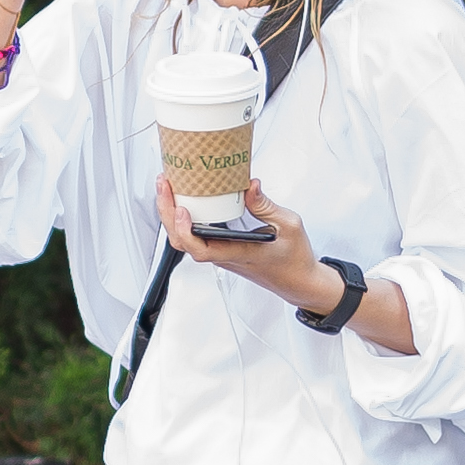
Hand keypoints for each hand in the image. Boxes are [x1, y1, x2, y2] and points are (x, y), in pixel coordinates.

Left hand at [157, 176, 417, 353]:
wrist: (299, 282)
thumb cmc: (296, 258)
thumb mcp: (289, 226)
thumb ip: (266, 206)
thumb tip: (249, 184)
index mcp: (240, 253)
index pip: (202, 249)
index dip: (185, 230)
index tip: (181, 207)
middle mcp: (225, 256)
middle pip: (183, 242)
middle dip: (167, 213)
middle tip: (164, 183)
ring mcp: (221, 255)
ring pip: (186, 240)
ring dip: (172, 215)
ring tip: (169, 186)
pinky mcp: (223, 250)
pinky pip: (196, 237)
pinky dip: (184, 219)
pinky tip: (185, 199)